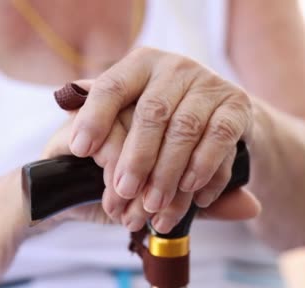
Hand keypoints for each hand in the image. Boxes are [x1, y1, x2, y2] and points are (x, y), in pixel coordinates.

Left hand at [66, 48, 259, 232]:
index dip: (94, 118)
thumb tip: (67, 111)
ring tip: (155, 207)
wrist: (222, 119)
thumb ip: (104, 115)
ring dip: (169, 174)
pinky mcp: (237, 105)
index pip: (112, 87)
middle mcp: (175, 67)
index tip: (80, 151)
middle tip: (123, 194)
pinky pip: (219, 140)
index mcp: (141, 64)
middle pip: (151, 113)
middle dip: (136, 159)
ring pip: (185, 131)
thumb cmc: (165, 122)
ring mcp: (209, 83)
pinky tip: (195, 197)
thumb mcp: (132, 112)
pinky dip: (205, 171)